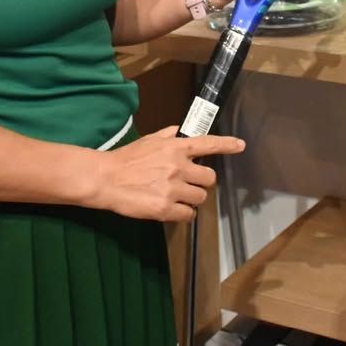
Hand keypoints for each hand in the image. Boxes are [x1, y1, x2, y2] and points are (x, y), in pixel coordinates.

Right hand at [89, 126, 244, 221]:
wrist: (105, 178)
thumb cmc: (125, 158)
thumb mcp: (147, 140)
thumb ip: (166, 136)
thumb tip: (178, 131)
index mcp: (175, 148)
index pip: (207, 144)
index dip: (226, 145)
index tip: (240, 145)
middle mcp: (179, 166)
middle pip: (209, 178)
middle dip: (201, 182)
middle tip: (188, 184)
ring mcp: (173, 188)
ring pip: (200, 198)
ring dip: (191, 199)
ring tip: (176, 197)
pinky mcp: (166, 208)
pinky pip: (188, 215)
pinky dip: (183, 214)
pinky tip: (172, 210)